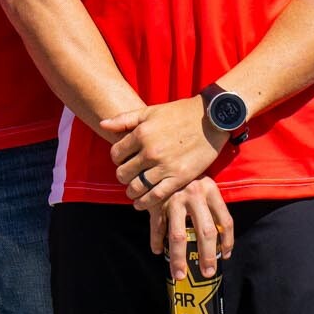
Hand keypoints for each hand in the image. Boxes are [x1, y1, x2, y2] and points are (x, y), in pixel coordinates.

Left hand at [103, 97, 227, 212]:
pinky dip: (144, 202)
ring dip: (131, 191)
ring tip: (133, 190)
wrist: (211, 119)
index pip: (115, 154)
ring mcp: (165, 166)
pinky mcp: (179, 177)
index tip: (123, 160)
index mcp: (141, 133)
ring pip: (136, 187)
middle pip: (123, 173)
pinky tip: (141, 202)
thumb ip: (125, 119)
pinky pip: (155, 196)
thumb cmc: (179, 113)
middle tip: (129, 175)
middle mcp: (150, 151)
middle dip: (123, 176)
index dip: (117, 159)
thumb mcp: (150, 111)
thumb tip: (103, 124)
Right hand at [145, 177, 233, 281]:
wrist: (163, 157)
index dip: (227, 241)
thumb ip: (212, 208)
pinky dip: (156, 242)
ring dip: (178, 258)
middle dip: (207, 256)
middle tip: (207, 273)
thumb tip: (220, 244)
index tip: (225, 256)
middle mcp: (194, 194)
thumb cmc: (188, 177)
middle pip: (205, 232)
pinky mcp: (156, 203)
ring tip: (179, 274)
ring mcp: (174, 199)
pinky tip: (157, 251)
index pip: (225, 221)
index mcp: (211, 190)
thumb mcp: (204, 186)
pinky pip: (157, 228)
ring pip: (178, 236)